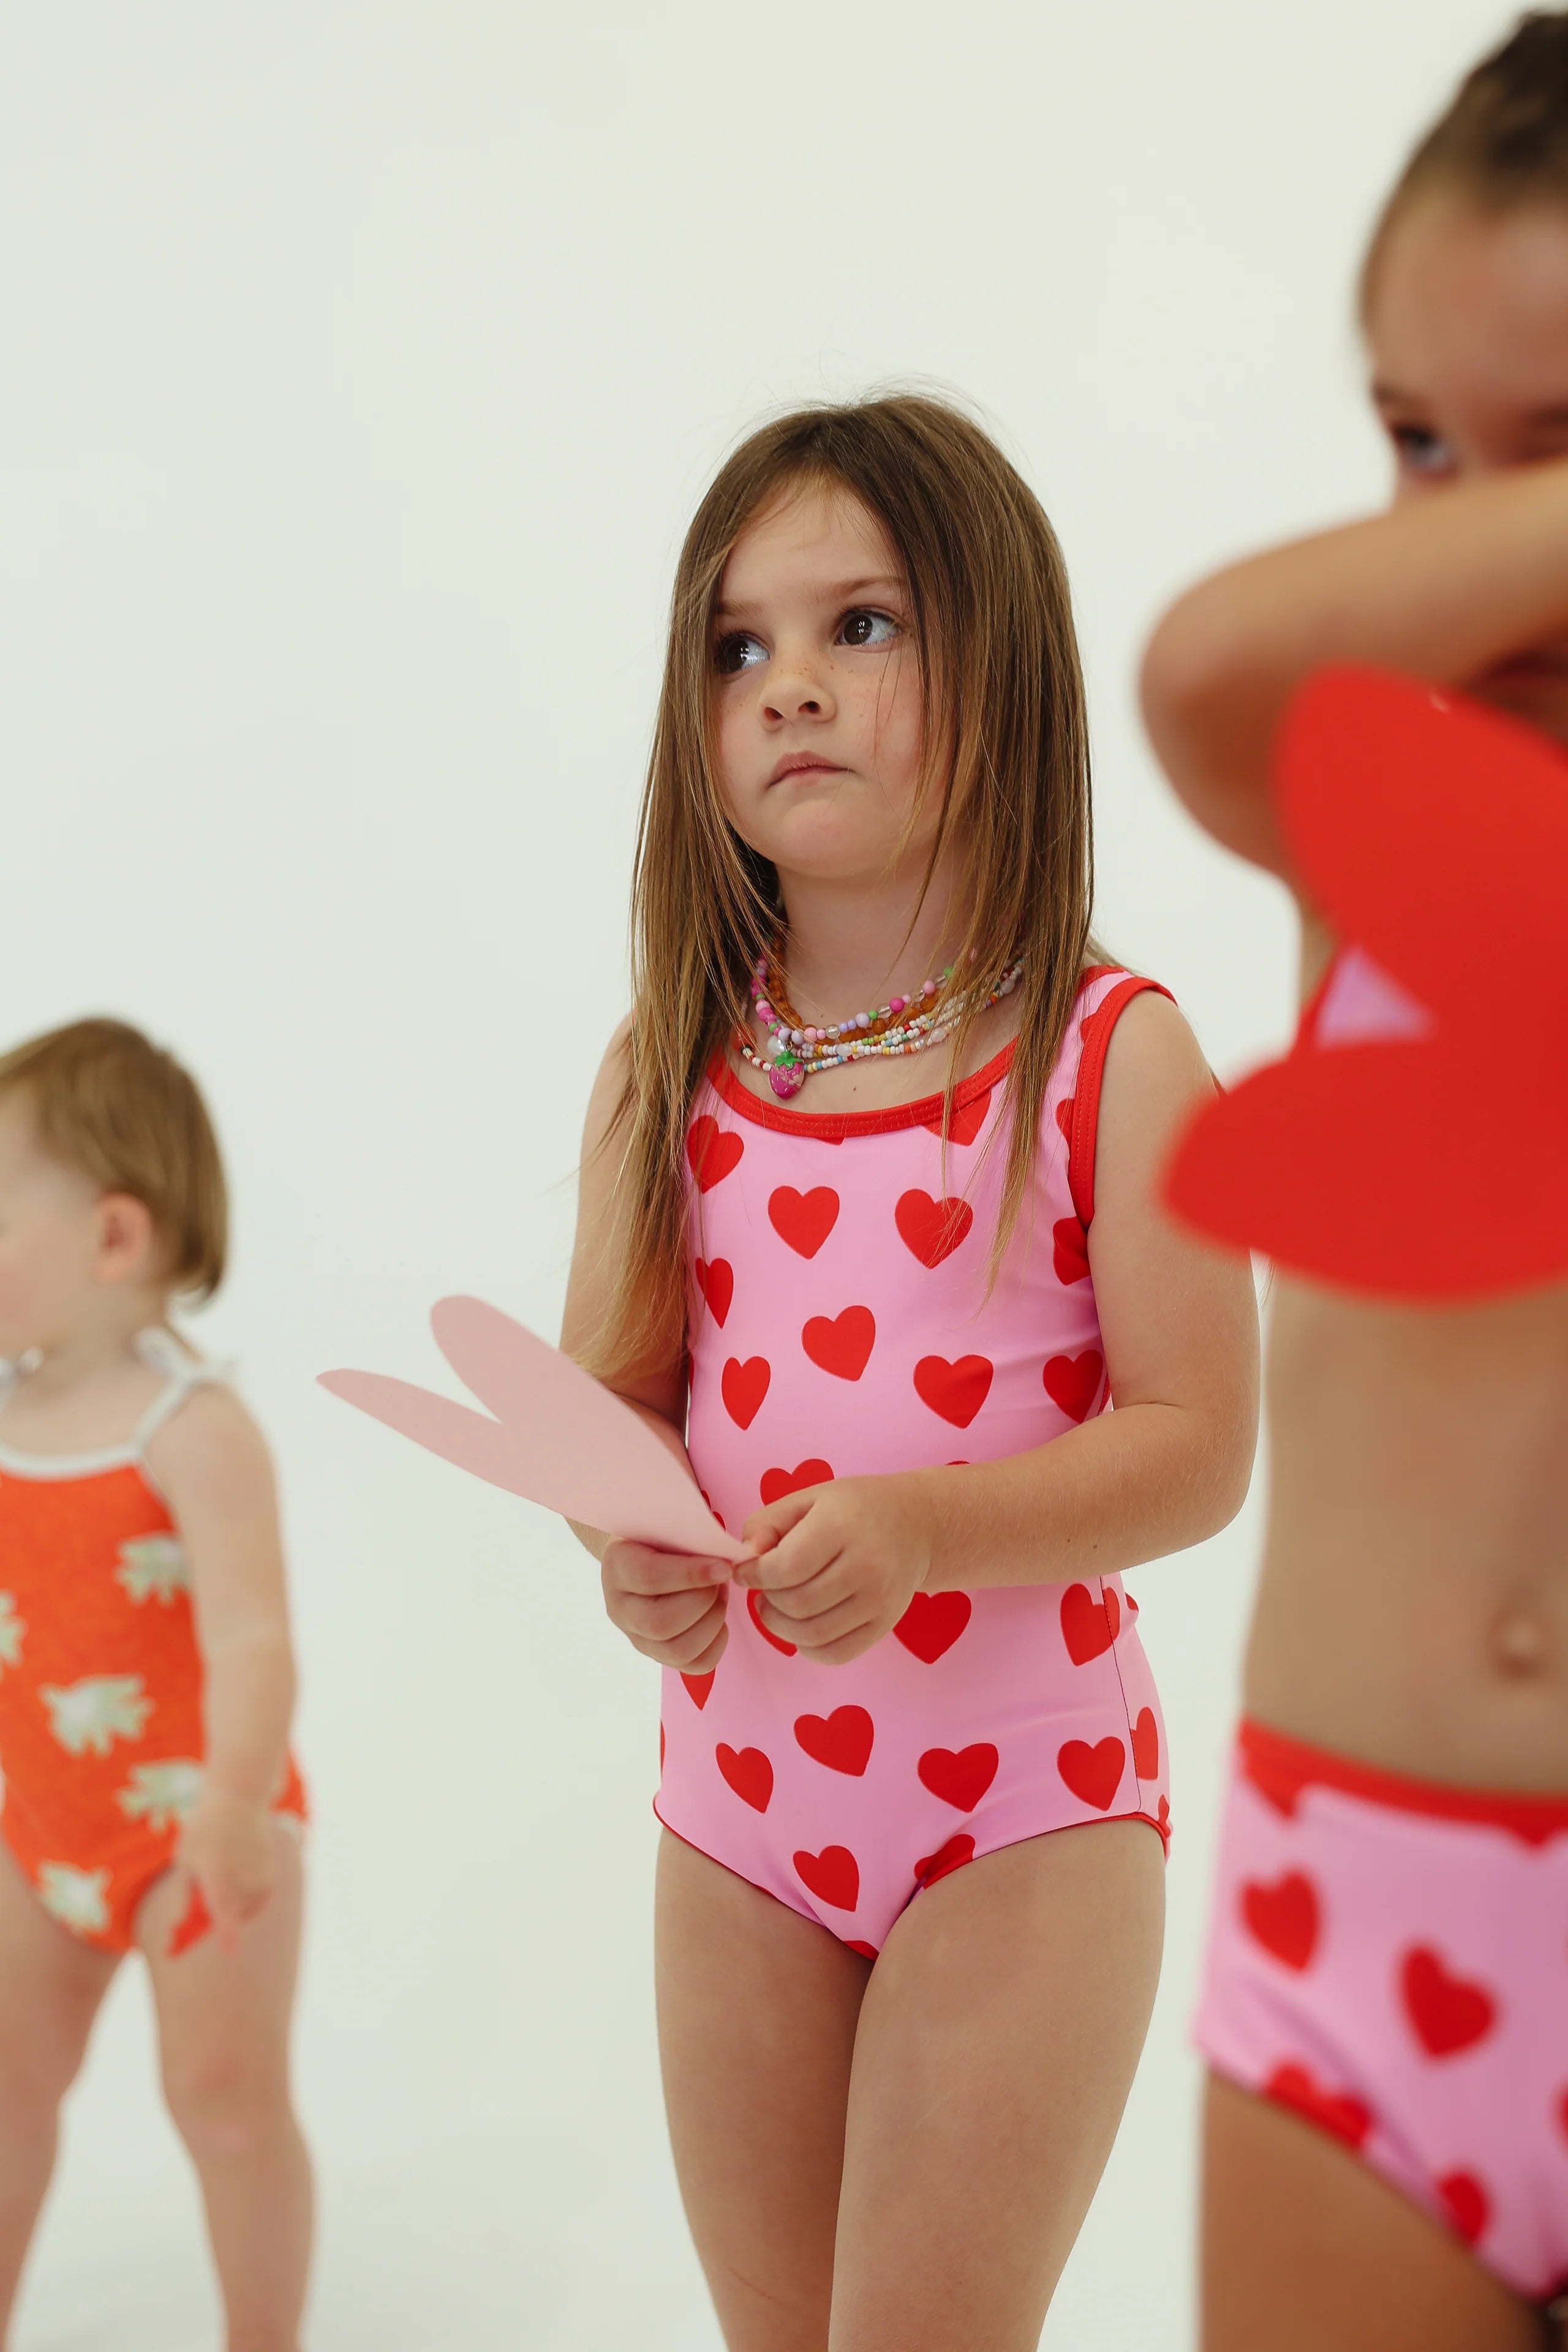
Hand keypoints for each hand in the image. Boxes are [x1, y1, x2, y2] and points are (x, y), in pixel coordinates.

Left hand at [176, 1787, 276, 1947]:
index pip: (226, 1913)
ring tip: (222, 1888)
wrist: (238, 1798)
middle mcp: (242, 1878)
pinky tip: (239, 1887)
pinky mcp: (270, 1870)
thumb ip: (188, 1891)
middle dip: (218, 1921)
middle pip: (232, 1916)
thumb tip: (189, 1918)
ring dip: (235, 1911)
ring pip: (247, 1909)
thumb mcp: (185, 1858)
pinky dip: (249, 1900)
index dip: (228, 1936)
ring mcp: (259, 1874)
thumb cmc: (204, 1828)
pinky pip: (260, 1898)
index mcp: (217, 1876)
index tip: (231, 1951)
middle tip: (198, 1917)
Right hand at [601, 1540, 731, 1673]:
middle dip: (703, 1602)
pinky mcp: (658, 1655)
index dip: (691, 1574)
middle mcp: (620, 1608)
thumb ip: (688, 1534)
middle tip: (721, 1578)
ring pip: (678, 1650)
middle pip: (661, 1623)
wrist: (645, 1554)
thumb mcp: (667, 1523)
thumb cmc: (662, 1535)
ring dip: (712, 1621)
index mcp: (617, 1566)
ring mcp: (637, 1637)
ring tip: (719, 1595)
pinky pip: (695, 1665)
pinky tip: (718, 1617)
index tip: (724, 1567)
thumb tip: (728, 1553)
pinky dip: (717, 1643)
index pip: (649, 1577)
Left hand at [736, 1474, 935, 1664]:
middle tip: (764, 1589)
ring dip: (781, 1627)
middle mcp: (866, 1565)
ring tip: (775, 1608)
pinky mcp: (885, 1624)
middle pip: (797, 1604)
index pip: (786, 1567)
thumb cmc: (855, 1508)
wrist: (917, 1525)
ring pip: (813, 1634)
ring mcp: (879, 1599)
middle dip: (767, 1601)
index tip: (746, 1571)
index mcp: (842, 1526)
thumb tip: (745, 1557)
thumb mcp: (809, 1499)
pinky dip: (809, 1649)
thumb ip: (768, 1523)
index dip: (755, 1575)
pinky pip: (837, 1653)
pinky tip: (801, 1628)